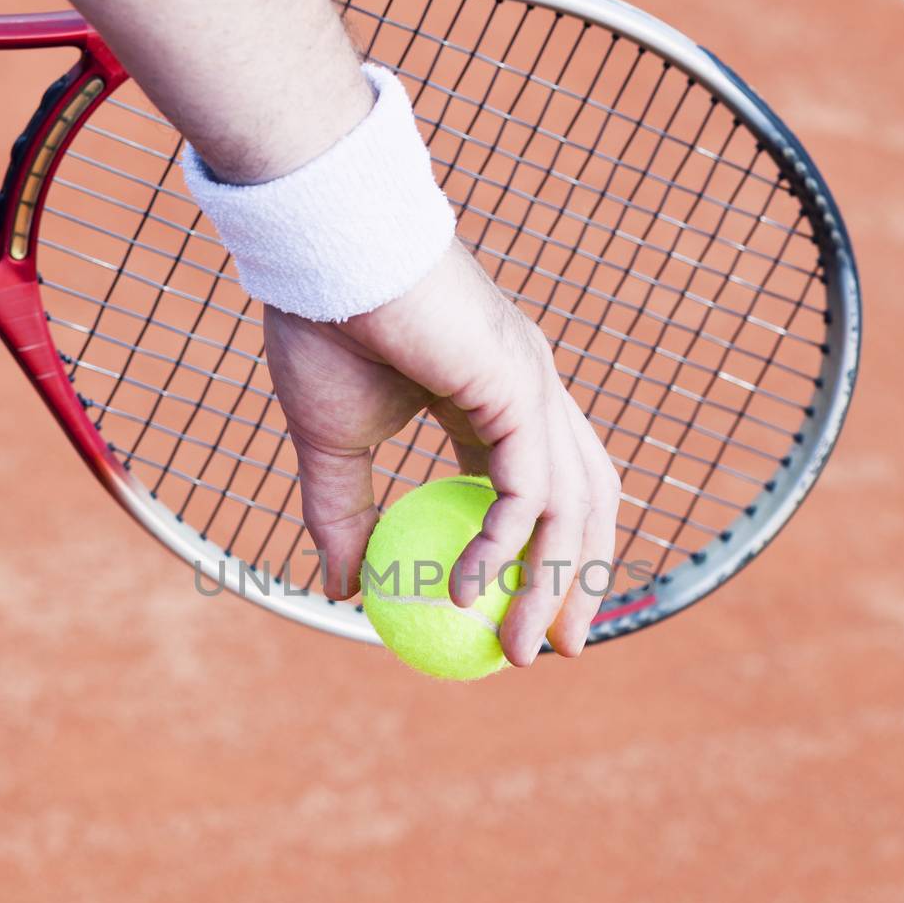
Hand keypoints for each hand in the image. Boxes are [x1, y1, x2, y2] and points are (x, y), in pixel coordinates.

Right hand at [263, 239, 620, 666]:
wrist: (319, 252)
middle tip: (556, 648)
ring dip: (551, 584)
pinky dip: (503, 547)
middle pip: (584, 503)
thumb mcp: (330, 445)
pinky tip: (467, 590)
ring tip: (518, 649)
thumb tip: (344, 592)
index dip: (546, 555)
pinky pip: (527, 488)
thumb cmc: (323, 328)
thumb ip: (343, 518)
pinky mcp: (518, 385)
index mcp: (498, 400)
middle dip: (579, 581)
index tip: (525, 617)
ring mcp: (534, 386)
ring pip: (570, 506)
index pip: (544, 490)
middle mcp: (532, 393)